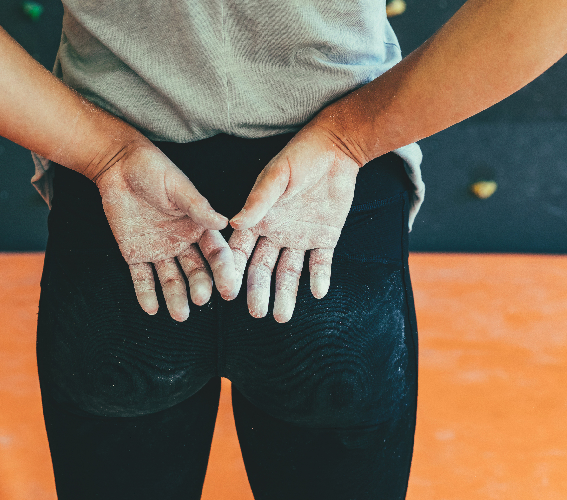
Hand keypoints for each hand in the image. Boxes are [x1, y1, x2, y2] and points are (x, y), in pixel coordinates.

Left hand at [95, 140, 237, 321]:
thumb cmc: (153, 169)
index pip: (216, 252)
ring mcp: (159, 249)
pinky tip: (151, 309)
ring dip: (176, 296)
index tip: (229, 288)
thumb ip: (198, 207)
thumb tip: (224, 222)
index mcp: (198, 226)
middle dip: (200, 286)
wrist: (118, 166)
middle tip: (201, 299)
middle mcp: (182, 242)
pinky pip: (142, 277)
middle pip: (196, 270)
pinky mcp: (135, 253)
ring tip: (179, 314)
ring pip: (171, 278)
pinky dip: (146, 293)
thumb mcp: (178, 186)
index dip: (223, 270)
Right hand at [228, 122, 364, 322]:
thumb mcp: (277, 176)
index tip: (228, 292)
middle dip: (259, 290)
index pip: (241, 251)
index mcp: (259, 219)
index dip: (234, 270)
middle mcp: (276, 233)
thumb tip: (234, 223)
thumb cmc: (300, 156)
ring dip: (286, 293)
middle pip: (263, 268)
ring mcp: (300, 237)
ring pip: (289, 272)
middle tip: (257, 312)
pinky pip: (320, 263)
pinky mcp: (325, 237)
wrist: (337, 149)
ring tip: (282, 316)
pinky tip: (317, 291)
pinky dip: (319, 277)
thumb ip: (259, 201)